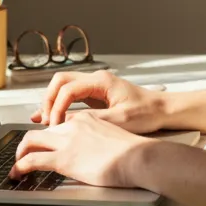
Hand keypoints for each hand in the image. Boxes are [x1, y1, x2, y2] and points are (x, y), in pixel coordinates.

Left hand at [11, 114, 152, 187]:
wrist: (139, 157)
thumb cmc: (134, 153)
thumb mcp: (113, 137)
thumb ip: (98, 139)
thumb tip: (93, 151)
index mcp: (86, 119)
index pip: (58, 124)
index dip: (47, 136)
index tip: (42, 145)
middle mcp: (73, 126)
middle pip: (40, 130)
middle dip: (27, 143)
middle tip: (23, 155)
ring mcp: (67, 141)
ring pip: (30, 141)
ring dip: (19, 153)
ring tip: (16, 166)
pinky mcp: (64, 158)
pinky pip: (32, 159)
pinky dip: (20, 166)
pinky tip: (17, 174)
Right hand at [31, 69, 167, 130]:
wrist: (162, 110)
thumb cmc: (146, 113)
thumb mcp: (119, 120)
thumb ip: (93, 121)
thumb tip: (69, 125)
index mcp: (101, 82)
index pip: (68, 89)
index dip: (57, 107)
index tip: (54, 125)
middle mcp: (96, 79)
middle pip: (60, 81)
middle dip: (49, 100)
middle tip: (45, 121)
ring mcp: (95, 86)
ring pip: (64, 87)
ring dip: (53, 102)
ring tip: (43, 120)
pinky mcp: (96, 95)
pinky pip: (72, 96)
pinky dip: (61, 106)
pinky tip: (53, 118)